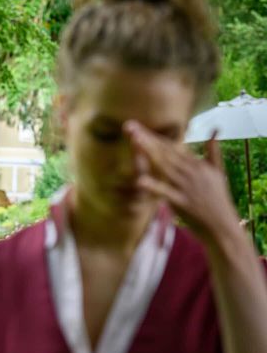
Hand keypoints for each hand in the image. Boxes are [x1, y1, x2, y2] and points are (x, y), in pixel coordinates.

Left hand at [126, 120, 240, 243]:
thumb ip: (213, 151)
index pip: (173, 147)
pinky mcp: (181, 202)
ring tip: (135, 140)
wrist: (222, 225)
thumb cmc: (218, 199)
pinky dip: (153, 186)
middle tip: (130, 127)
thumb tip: (215, 131)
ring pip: (165, 166)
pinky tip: (139, 180)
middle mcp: (191, 172)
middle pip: (166, 152)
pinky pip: (165, 192)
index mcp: (197, 164)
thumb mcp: (218, 172)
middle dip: (148, 139)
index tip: (139, 127)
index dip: (156, 136)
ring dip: (149, 153)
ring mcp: (186, 186)